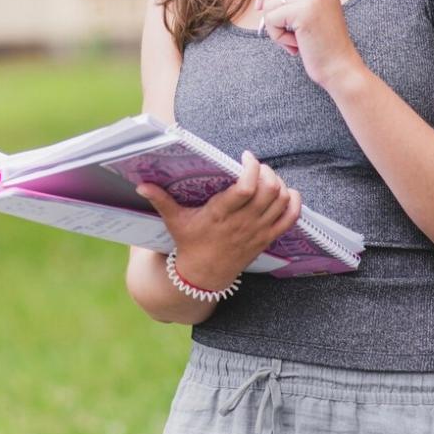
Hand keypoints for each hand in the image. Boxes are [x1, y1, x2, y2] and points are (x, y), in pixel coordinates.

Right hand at [135, 149, 302, 289]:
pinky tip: (285, 192)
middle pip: (268, 190)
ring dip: (278, 183)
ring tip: (266, 177)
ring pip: (281, 201)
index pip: (245, 188)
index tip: (245, 156)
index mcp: (220, 215)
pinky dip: (293, 202)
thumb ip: (160, 200)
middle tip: (256, 166)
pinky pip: (290, 218)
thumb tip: (141, 184)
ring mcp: (257, 232)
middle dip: (266, 171)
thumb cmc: (189, 243)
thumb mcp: (174, 221)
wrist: (203, 276)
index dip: (251, 167)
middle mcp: (242, 223)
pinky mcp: (267, 239)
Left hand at [254, 0, 366, 88]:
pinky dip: (276, 35)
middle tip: (273, 25)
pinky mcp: (304, 11)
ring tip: (292, 40)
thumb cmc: (322, 45)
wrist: (340, 68)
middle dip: (265, 5)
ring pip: (270, 3)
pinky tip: (294, 45)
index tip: (262, 5)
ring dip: (274, 25)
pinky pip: (271, 18)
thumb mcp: (310, 13)